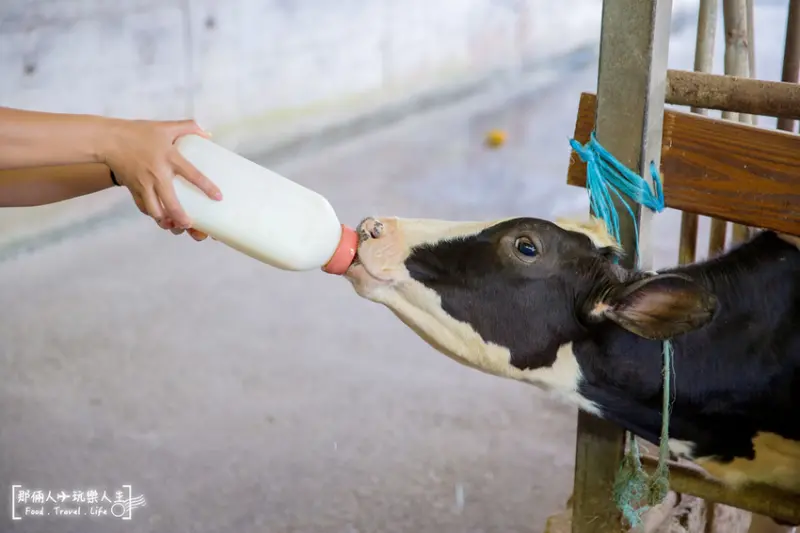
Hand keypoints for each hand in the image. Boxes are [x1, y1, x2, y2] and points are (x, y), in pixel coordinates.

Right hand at [99, 118, 221, 231]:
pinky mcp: (133, 189)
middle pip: (171, 203)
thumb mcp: (166, 126)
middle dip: (182, 218)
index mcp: (169, 158)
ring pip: (155, 211)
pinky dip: (152, 214)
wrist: (108, 139)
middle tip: (191, 224)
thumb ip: (188, 127)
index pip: (192, 175)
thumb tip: (208, 134)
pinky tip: (160, 216)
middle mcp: (157, 175)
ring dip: (165, 221)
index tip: (218, 197)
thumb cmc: (138, 133)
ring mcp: (143, 184)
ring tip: (175, 226)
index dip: (207, 187)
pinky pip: (143, 207)